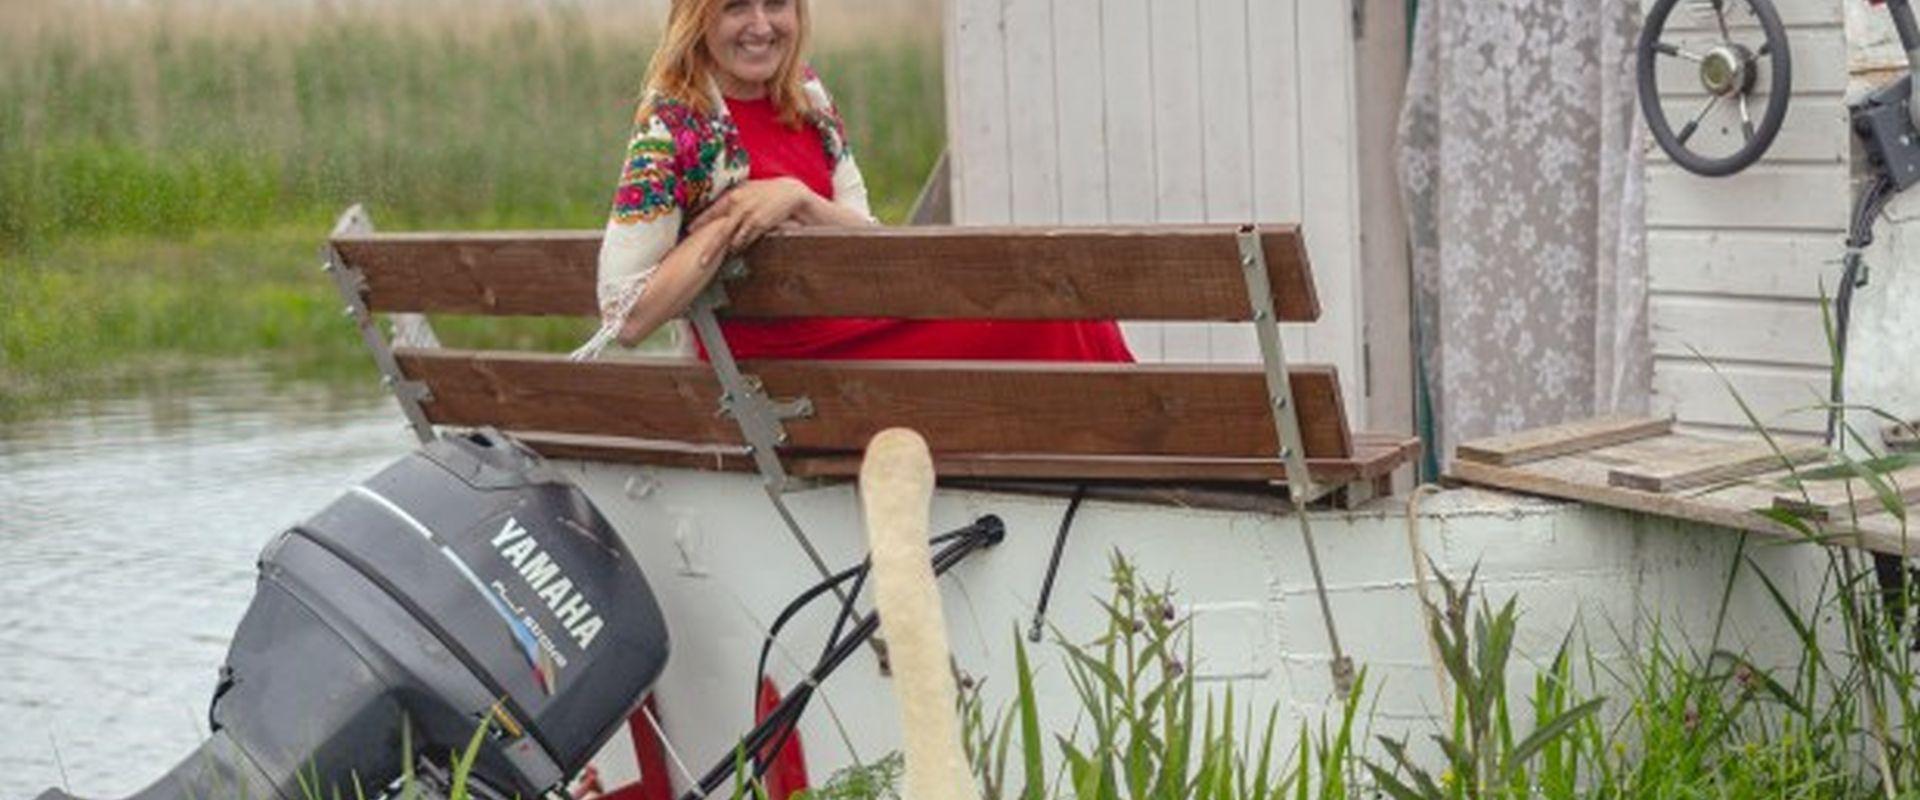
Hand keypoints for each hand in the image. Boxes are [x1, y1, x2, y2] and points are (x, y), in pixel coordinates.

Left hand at [689, 177, 815, 251]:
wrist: (789, 193)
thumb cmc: (765, 190)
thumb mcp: (746, 188)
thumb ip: (730, 197)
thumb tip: (713, 207)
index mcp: (733, 195)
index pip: (712, 212)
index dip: (700, 223)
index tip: (689, 232)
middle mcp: (740, 206)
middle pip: (721, 232)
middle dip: (710, 249)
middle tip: (700, 261)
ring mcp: (751, 218)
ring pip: (734, 241)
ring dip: (726, 251)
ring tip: (715, 260)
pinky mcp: (761, 226)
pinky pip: (747, 242)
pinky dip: (740, 247)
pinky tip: (735, 252)